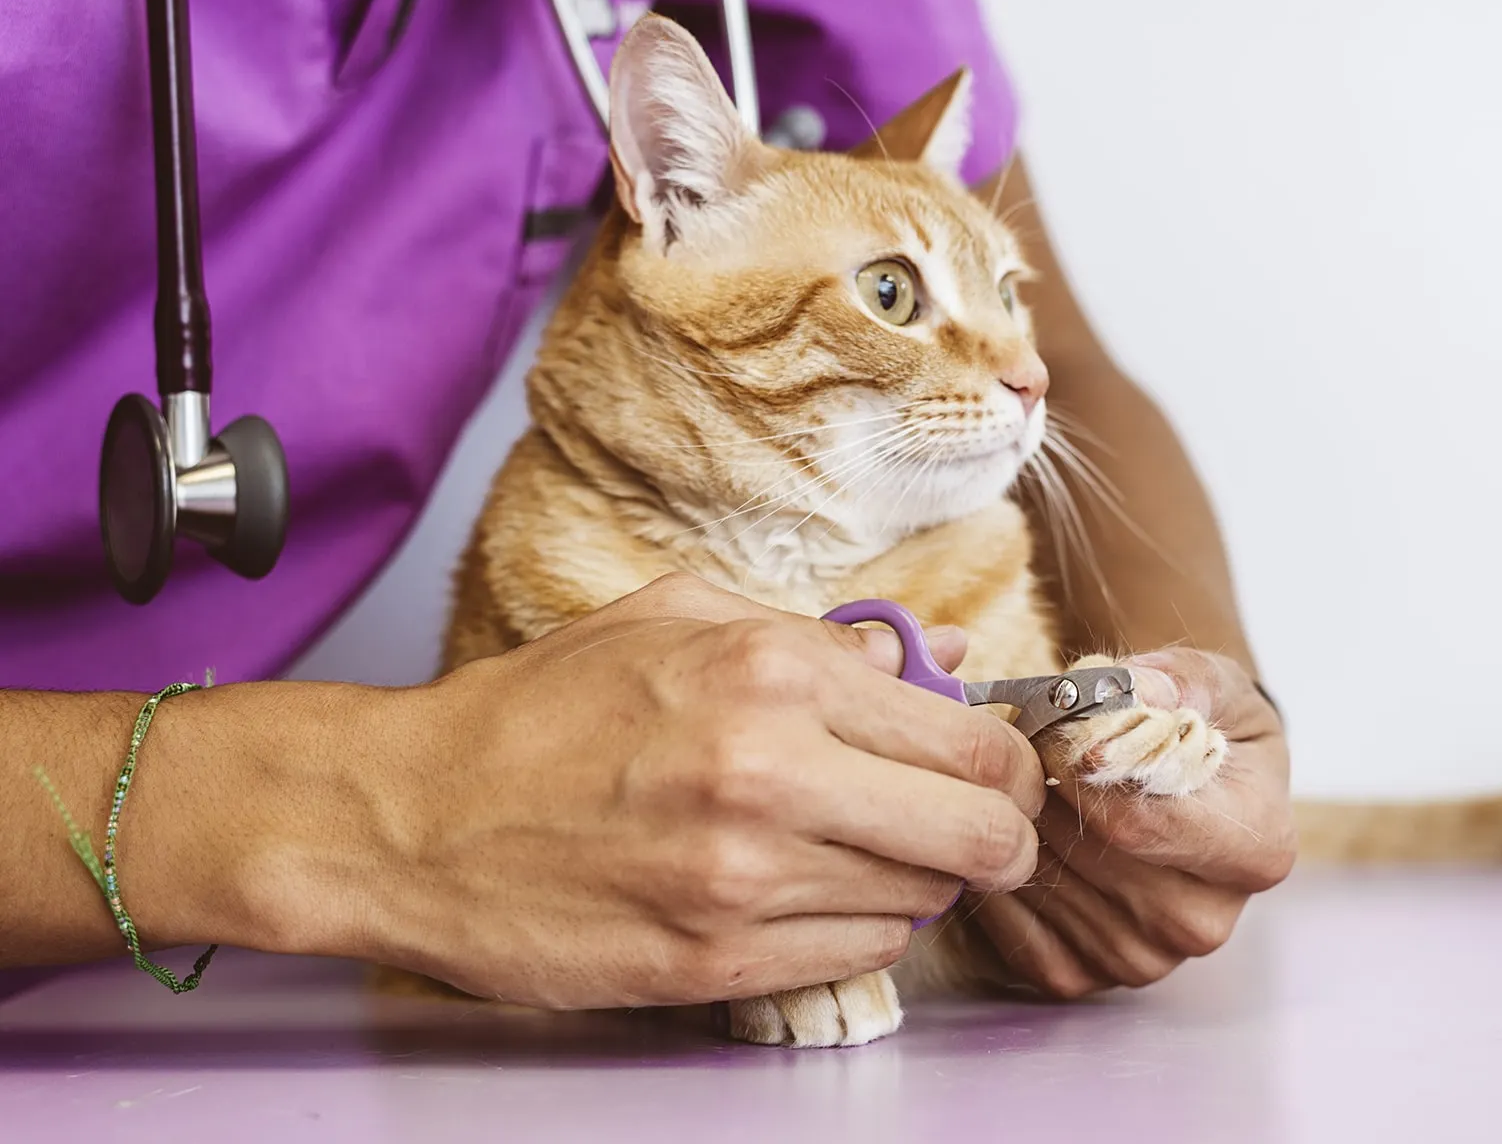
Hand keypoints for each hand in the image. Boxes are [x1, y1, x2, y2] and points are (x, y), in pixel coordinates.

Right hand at [289, 573, 1044, 1008]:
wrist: (411, 819)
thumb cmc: (541, 712)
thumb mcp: (677, 621)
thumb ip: (819, 636)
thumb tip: (932, 659)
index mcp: (773, 673)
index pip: (972, 743)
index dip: (1011, 768)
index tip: (1004, 776)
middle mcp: (772, 775)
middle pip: (978, 834)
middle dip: (1002, 838)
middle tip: (985, 835)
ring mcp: (745, 880)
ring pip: (921, 902)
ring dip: (915, 882)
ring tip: (857, 850)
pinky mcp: (714, 960)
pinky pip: (855, 957)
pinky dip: (856, 929)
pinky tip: (809, 894)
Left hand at [967, 648, 1294, 995]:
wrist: (1188, 779)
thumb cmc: (1201, 724)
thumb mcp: (1209, 681)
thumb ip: (1177, 679)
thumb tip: (1137, 693)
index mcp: (1255, 850)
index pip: (1138, 822)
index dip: (1077, 767)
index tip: (1050, 726)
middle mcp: (1207, 920)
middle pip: (1086, 853)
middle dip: (1041, 788)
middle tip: (1023, 742)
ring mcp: (1147, 959)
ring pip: (1045, 884)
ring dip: (1014, 824)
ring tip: (1022, 782)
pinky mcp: (1088, 975)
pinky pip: (1014, 929)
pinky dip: (996, 874)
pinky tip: (1008, 830)